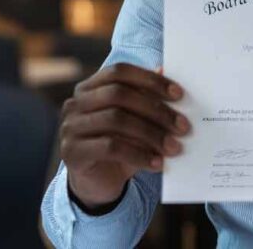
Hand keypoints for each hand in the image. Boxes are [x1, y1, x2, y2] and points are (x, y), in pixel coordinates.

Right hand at [60, 63, 189, 207]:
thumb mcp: (136, 121)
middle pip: (118, 94)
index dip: (150, 80)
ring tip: (174, 147)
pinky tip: (157, 163)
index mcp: (90, 87)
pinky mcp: (72, 153)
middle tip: (183, 126)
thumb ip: (146, 97)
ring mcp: (70, 127)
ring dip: (151, 134)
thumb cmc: (120, 145)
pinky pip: (110, 147)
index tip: (178, 95)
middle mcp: (75, 103)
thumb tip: (164, 70)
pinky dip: (139, 155)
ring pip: (116, 120)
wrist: (97, 183)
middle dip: (156, 110)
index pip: (119, 72)